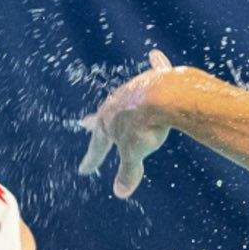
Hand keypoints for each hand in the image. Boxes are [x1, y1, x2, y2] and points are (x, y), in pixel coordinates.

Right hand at [79, 50, 181, 197]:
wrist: (163, 97)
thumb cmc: (145, 127)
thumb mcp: (135, 154)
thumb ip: (128, 172)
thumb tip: (121, 193)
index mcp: (108, 124)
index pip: (97, 146)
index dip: (92, 160)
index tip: (85, 170)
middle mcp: (116, 104)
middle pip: (105, 116)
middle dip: (97, 123)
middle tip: (85, 123)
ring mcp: (135, 89)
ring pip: (126, 95)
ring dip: (123, 100)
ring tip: (121, 102)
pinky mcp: (156, 78)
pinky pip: (156, 70)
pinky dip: (156, 65)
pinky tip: (156, 56)